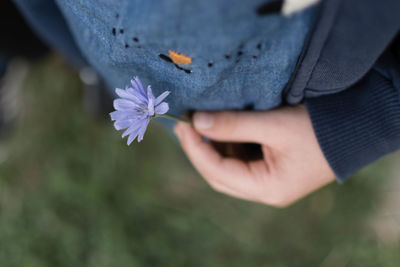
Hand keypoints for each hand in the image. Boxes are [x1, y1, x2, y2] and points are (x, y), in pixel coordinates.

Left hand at [174, 105, 334, 206]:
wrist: (357, 127)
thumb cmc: (318, 128)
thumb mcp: (274, 124)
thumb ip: (233, 124)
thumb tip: (196, 122)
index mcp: (267, 188)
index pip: (217, 172)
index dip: (195, 148)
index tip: (181, 124)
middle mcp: (266, 190)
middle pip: (220, 175)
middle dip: (200, 150)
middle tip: (185, 124)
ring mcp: (269, 182)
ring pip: (229, 168)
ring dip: (213, 147)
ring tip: (201, 123)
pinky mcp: (272, 169)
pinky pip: (241, 161)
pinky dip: (228, 146)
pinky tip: (222, 129)